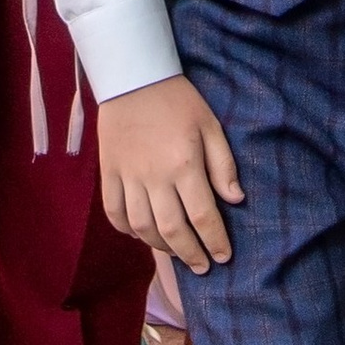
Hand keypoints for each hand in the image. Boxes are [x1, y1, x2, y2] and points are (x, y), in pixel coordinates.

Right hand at [99, 77, 243, 270]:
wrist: (133, 77)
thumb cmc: (178, 100)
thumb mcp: (210, 126)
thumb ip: (223, 165)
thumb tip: (236, 200)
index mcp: (184, 164)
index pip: (203, 216)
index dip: (215, 242)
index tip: (223, 257)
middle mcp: (155, 176)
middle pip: (172, 230)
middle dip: (190, 254)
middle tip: (202, 266)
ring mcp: (128, 176)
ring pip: (142, 227)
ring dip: (160, 247)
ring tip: (176, 253)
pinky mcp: (108, 172)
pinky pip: (113, 212)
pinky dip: (126, 230)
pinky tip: (140, 235)